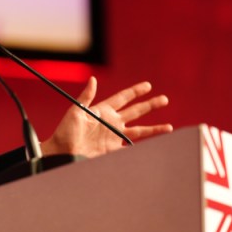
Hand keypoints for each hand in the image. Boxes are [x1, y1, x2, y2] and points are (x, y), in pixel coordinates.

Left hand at [41, 78, 171, 157]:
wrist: (62, 152)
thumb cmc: (65, 131)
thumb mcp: (75, 111)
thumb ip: (86, 97)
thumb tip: (93, 79)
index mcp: (102, 110)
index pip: (122, 98)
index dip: (135, 92)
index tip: (147, 86)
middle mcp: (111, 122)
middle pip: (135, 111)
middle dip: (150, 105)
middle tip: (165, 99)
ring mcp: (113, 137)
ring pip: (138, 131)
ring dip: (153, 128)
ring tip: (169, 127)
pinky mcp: (112, 150)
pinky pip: (131, 148)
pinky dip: (143, 148)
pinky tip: (154, 147)